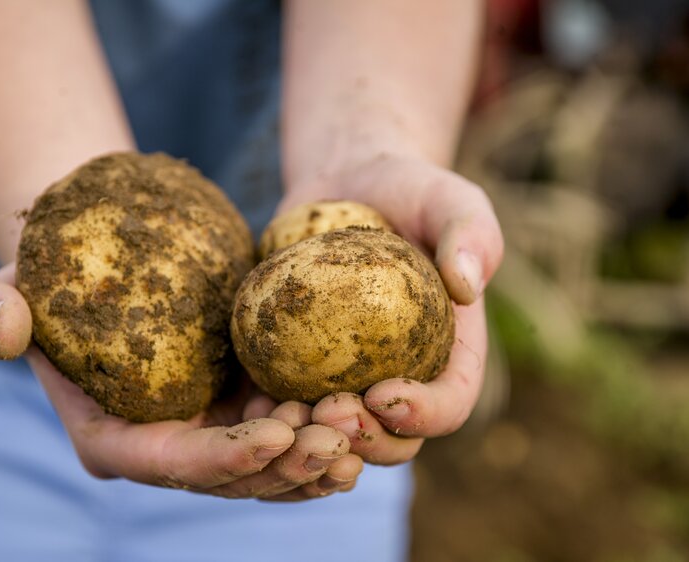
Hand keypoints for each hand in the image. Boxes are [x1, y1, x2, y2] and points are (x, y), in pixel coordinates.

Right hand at [0, 264, 362, 500]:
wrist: (107, 267)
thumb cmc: (55, 278)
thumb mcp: (13, 286)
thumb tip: (2, 329)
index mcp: (116, 439)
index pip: (171, 465)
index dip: (224, 459)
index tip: (277, 432)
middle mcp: (168, 448)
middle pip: (233, 476)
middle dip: (287, 464)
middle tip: (338, 437)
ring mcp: (211, 429)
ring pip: (272, 460)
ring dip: (317, 452)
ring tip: (359, 426)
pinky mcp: (242, 403)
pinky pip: (291, 426)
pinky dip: (323, 425)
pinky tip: (359, 410)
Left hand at [279, 152, 503, 464]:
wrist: (351, 184)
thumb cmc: (411, 193)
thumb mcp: (452, 201)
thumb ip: (471, 235)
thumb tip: (466, 286)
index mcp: (449, 353)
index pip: (450, 402)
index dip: (425, 414)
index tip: (384, 394)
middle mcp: (404, 374)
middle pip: (394, 437)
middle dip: (365, 440)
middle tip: (329, 411)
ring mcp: (352, 374)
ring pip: (338, 434)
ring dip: (314, 439)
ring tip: (287, 416)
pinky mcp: (303, 361)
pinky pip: (289, 399)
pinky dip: (274, 412)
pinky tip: (252, 403)